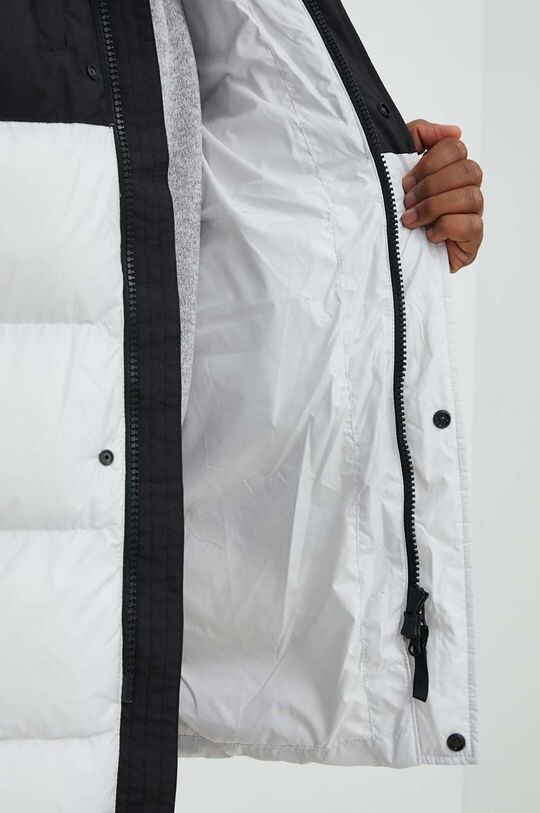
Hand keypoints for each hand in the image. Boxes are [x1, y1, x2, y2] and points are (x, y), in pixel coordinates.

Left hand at [401, 120, 483, 272]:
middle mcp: (464, 190)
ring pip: (471, 196)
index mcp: (449, 170)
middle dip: (431, 186)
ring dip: (435, 206)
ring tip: (411, 220)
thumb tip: (454, 131)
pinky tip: (429, 234)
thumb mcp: (395, 165)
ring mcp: (471, 215)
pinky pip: (472, 225)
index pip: (456, 148)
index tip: (405, 181)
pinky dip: (446, 227)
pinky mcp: (471, 241)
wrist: (383, 252)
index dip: (429, 162)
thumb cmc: (391, 209)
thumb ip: (419, 136)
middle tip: (406, 201)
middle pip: (468, 170)